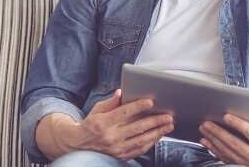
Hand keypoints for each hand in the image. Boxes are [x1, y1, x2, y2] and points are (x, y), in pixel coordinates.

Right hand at [40, 89, 173, 160]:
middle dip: (155, 121)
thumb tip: (122, 92)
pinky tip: (160, 135)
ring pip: (141, 140)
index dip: (137, 107)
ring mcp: (116, 148)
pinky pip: (139, 149)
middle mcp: (110, 137)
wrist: (79, 144)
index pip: (123, 113)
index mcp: (103, 123)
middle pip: (137, 128)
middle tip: (168, 116)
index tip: (150, 101)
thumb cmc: (91, 124)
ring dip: (157, 132)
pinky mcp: (120, 156)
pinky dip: (151, 142)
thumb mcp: (97, 110)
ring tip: (169, 125)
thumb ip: (110, 102)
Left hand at [199, 114, 248, 166]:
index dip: (238, 124)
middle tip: (207, 123)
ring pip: (226, 150)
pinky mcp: (237, 166)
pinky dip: (212, 148)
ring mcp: (244, 162)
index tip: (226, 116)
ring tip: (203, 129)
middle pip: (233, 142)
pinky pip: (222, 157)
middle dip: (218, 132)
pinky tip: (205, 141)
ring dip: (213, 139)